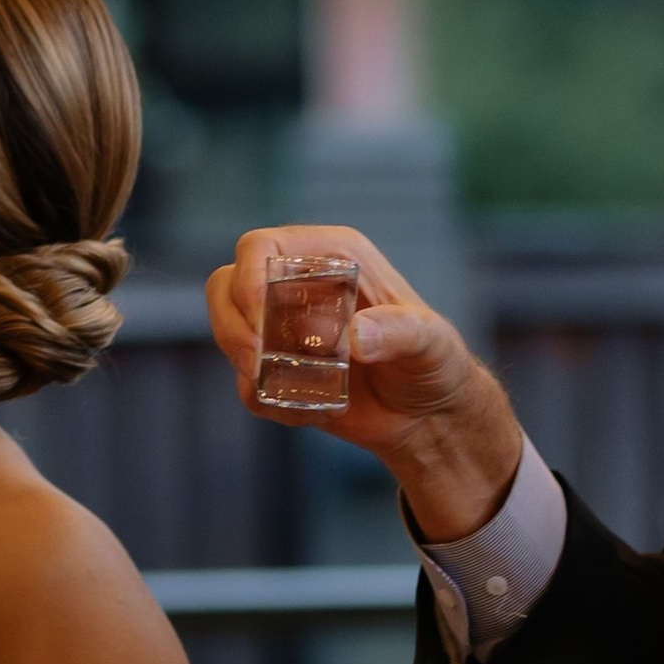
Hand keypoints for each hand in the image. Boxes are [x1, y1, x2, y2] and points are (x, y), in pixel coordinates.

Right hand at [204, 222, 520, 540]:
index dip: (247, 278)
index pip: (262, 247)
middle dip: (233, 326)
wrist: (429, 416)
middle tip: (258, 361)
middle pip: (227, 284)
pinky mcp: (277, 367)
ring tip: (294, 390)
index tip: (259, 320)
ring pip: (228, 328)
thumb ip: (400, 332)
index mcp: (333, 256)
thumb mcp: (431, 343)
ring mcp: (283, 326)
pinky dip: (266, 400)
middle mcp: (299, 283)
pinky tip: (311, 411)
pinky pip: (244, 380)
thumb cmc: (435, 364)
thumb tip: (356, 336)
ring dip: (246, 364)